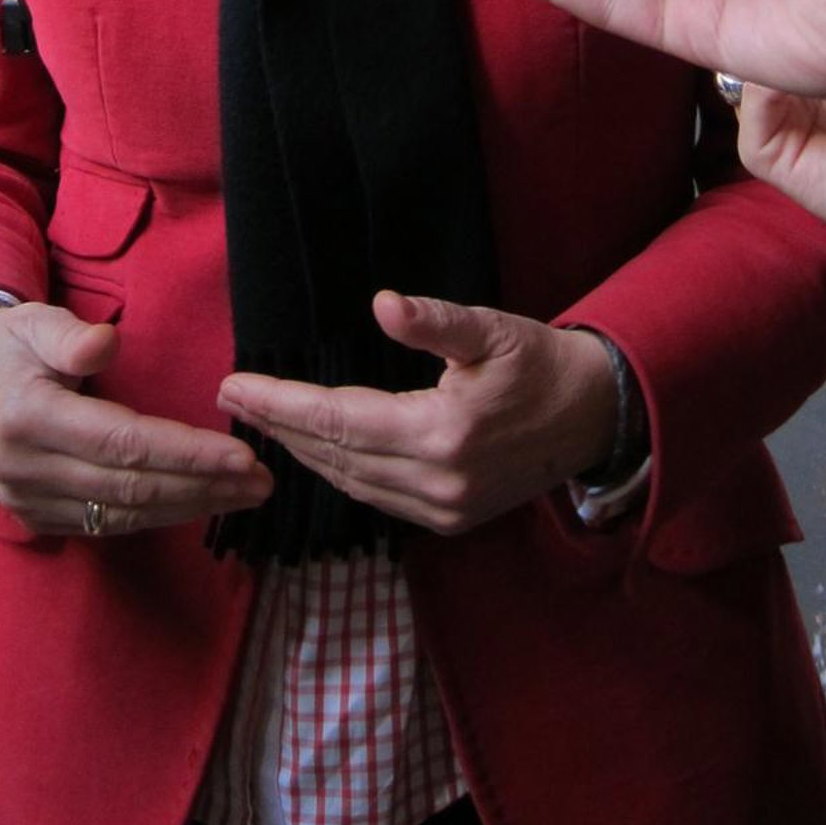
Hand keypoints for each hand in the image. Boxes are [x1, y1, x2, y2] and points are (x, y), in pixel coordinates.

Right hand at [0, 301, 271, 535]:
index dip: (185, 452)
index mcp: (31, 418)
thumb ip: (68, 335)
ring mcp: (30, 501)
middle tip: (261, 480)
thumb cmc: (7, 343)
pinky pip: (107, 524)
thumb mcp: (32, 322)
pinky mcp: (38, 517)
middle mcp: (28, 470)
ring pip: (123, 515)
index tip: (240, 453)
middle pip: (131, 487)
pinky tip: (197, 502)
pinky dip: (157, 516)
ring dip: (189, 507)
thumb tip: (105, 344)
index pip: (123, 443)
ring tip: (244, 494)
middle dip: (202, 486)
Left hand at [218, 290, 619, 535]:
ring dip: (302, 452)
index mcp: (442, 433)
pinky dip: (339, 472)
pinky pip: (375, 498)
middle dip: (279, 426)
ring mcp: (443, 510)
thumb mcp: (490, 329)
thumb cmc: (538, 362)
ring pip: (350, 483)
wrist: (592, 416)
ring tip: (263, 421)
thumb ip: (435, 321)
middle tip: (232, 398)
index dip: (281, 404)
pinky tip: (316, 450)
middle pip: (334, 455)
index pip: (337, 420)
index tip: (235, 386)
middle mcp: (437, 483)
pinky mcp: (449, 520)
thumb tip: (383, 304)